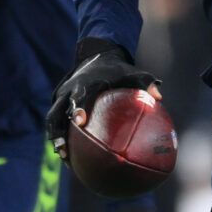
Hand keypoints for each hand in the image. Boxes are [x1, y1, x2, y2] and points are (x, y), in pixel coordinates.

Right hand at [46, 38, 158, 155]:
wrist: (97, 54)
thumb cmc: (118, 69)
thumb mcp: (134, 73)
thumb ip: (146, 83)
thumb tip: (159, 97)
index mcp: (87, 83)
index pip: (80, 96)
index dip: (78, 108)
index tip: (79, 122)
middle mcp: (70, 89)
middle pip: (58, 112)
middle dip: (58, 131)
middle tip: (63, 150)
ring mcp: (62, 95)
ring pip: (52, 118)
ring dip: (55, 137)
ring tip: (62, 157)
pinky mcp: (59, 100)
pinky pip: (55, 119)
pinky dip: (58, 134)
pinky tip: (67, 154)